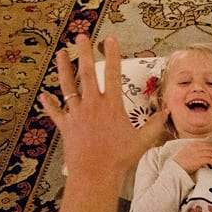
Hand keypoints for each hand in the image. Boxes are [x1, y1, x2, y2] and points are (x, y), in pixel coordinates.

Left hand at [39, 34, 167, 188]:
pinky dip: (50, 104)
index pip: (112, 74)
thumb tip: (166, 111)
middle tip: (81, 36)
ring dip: (63, 69)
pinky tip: (44, 95)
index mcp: (111, 106)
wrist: (95, 175)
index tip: (110, 39)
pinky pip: (56, 112)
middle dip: (83, 52)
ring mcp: (76, 115)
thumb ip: (155, 124)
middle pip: (86, 73)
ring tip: (60, 53)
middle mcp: (92, 105)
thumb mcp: (143, 140)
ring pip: (67, 87)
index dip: (112, 55)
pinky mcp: (66, 127)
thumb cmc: (120, 158)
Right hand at [173, 141, 211, 173]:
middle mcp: (195, 148)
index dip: (211, 148)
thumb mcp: (186, 151)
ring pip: (211, 153)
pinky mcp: (198, 160)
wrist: (175, 169)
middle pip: (210, 148)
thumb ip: (194, 149)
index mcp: (192, 144)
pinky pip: (209, 159)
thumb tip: (203, 150)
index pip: (206, 143)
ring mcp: (197, 154)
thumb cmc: (180, 162)